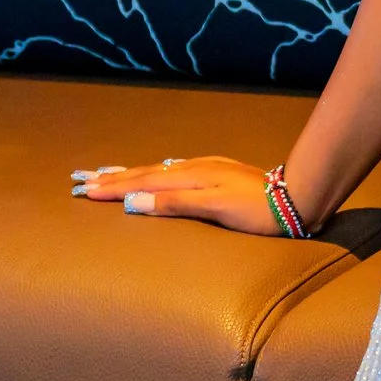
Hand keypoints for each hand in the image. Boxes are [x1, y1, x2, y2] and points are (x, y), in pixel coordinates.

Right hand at [74, 156, 288, 231]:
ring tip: (109, 173)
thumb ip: (174, 204)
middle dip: (114, 177)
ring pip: (159, 169)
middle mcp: (195, 168)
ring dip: (132, 173)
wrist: (297, 198)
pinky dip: (155, 172)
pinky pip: (174, 170)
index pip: (142, 182)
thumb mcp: (214, 209)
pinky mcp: (217, 173)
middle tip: (83, 179)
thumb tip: (132, 202)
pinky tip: (155, 173)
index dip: (113, 188)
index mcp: (190, 177)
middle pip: (146, 173)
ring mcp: (207, 169)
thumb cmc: (257, 211)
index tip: (84, 191)